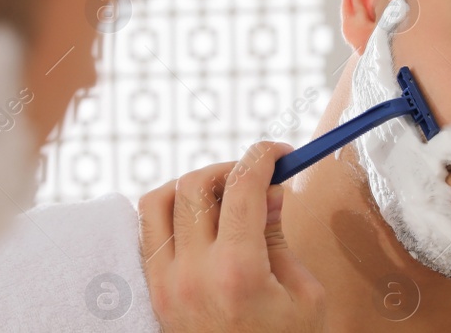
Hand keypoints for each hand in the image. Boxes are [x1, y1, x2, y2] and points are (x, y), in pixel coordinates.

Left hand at [138, 142, 325, 331]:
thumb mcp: (304, 296)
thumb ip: (281, 238)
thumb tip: (269, 195)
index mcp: (237, 271)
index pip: (241, 186)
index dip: (262, 157)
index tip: (279, 153)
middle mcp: (191, 273)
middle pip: (194, 185)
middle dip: (228, 169)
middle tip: (255, 179)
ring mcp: (164, 284)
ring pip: (157, 202)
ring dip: (189, 187)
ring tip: (221, 198)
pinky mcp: (153, 295)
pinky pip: (146, 235)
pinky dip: (167, 216)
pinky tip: (195, 224)